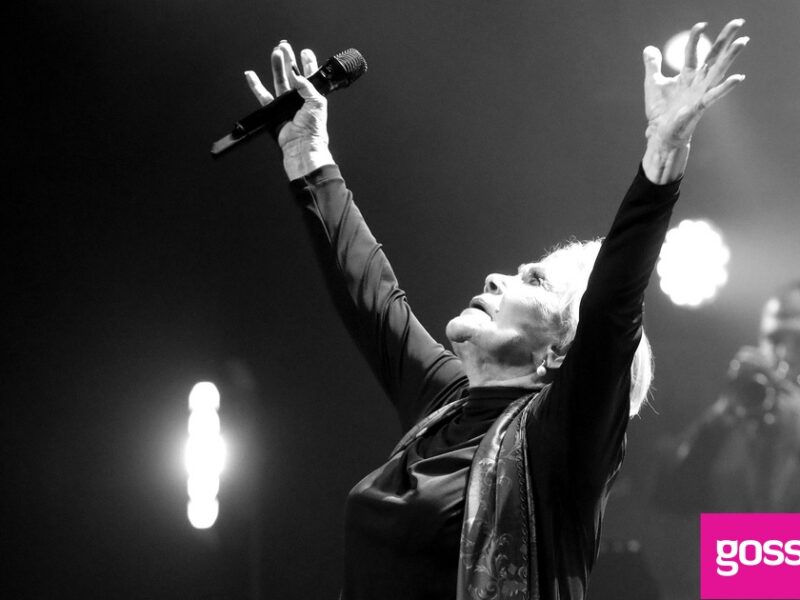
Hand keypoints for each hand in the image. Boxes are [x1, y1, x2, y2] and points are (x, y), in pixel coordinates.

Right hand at [244, 41, 332, 179]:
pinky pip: (263, 96)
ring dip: (276, 67)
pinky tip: (250, 75)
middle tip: (284, 46)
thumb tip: (296, 75)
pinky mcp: (274, 111)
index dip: (308, 63)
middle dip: (289, 60)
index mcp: (313, 96)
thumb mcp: (317, 102)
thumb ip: (306, 85)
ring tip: (275, 53)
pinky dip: (255, 85)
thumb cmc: (314, 129)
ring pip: (279, 81)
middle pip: (293, 74)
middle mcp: (299, 99)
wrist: (302, 145)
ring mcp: (286, 104)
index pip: (310, 76)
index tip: (305, 52)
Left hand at [643, 19, 747, 146]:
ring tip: (743, 41)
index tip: (701, 24)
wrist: (659, 134)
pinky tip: (738, 77)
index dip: (696, 37)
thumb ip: (653, 65)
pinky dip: (725, 87)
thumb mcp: (653, 83)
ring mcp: (700, 94)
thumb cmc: (660, 111)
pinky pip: (713, 95)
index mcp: (687, 75)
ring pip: (718, 71)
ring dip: (730, 56)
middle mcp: (697, 82)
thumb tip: (649, 48)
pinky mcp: (699, 107)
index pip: (693, 51)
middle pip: (713, 56)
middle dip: (725, 39)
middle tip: (738, 21)